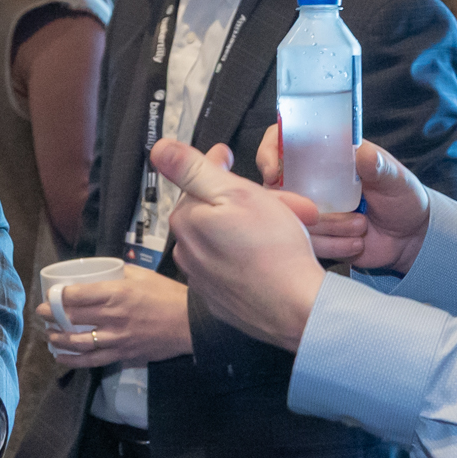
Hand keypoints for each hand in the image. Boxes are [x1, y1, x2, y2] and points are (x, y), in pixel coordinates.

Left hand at [40, 267, 191, 368]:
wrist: (190, 324)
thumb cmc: (168, 296)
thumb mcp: (143, 275)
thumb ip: (118, 272)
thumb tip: (100, 270)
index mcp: (116, 292)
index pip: (76, 295)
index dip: (56, 297)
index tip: (48, 296)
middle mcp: (113, 316)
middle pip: (72, 318)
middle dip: (50, 316)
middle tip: (41, 314)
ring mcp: (117, 338)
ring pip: (78, 342)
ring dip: (58, 339)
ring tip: (49, 335)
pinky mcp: (123, 354)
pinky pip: (92, 360)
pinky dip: (73, 360)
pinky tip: (62, 357)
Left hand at [150, 137, 327, 350]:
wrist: (297, 308)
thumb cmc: (273, 248)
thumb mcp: (236, 194)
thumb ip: (194, 170)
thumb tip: (159, 149)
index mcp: (187, 221)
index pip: (195, 181)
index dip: (216, 164)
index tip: (229, 156)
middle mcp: (187, 251)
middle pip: (212, 212)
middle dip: (242, 200)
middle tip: (280, 200)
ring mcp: (203, 280)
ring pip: (223, 239)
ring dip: (248, 228)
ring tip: (283, 228)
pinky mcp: (221, 301)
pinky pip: (232, 267)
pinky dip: (248, 257)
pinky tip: (271, 256)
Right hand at [254, 127, 432, 274]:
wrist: (410, 239)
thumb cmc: (403, 199)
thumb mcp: (396, 179)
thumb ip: (380, 166)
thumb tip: (364, 154)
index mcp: (327, 153)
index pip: (283, 140)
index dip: (270, 152)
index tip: (274, 171)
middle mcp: (311, 179)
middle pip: (274, 184)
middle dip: (295, 202)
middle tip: (319, 212)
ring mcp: (310, 208)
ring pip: (292, 218)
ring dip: (327, 226)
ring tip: (360, 226)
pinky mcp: (315, 235)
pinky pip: (307, 243)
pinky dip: (332, 245)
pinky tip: (355, 243)